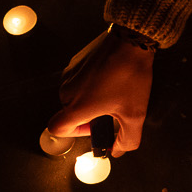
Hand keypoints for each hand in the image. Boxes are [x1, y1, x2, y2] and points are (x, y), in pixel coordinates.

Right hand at [46, 28, 152, 155]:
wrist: (132, 40)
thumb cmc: (130, 76)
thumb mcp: (134, 114)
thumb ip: (127, 139)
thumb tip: (118, 150)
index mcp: (77, 107)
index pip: (56, 129)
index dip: (75, 134)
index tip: (95, 127)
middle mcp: (67, 91)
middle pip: (70, 114)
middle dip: (90, 116)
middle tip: (112, 109)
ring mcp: (69, 75)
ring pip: (75, 98)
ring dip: (92, 100)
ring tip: (114, 92)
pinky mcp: (75, 63)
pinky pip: (78, 82)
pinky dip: (91, 85)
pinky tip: (111, 79)